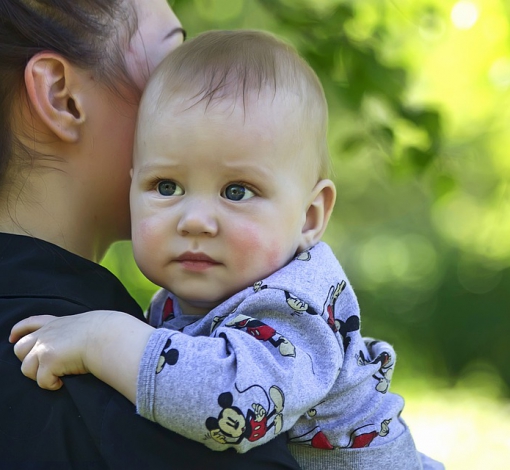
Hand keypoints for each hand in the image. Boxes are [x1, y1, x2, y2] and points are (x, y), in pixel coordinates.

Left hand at [11, 310, 154, 402]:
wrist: (108, 337)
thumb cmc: (106, 332)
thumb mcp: (87, 324)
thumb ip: (77, 330)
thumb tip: (86, 340)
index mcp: (57, 323)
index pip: (32, 323)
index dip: (19, 330)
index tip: (12, 338)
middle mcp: (46, 333)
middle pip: (20, 348)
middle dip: (28, 359)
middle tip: (45, 367)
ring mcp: (45, 346)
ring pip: (26, 368)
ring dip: (40, 375)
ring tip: (57, 376)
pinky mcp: (48, 361)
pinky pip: (41, 381)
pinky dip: (51, 385)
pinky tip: (63, 382)